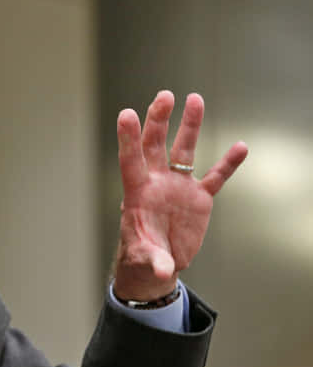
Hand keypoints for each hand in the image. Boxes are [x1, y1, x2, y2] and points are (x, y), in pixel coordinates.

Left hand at [112, 90, 247, 300]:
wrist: (158, 262)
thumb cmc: (142, 256)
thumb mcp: (145, 260)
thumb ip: (154, 261)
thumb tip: (163, 272)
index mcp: (137, 193)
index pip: (130, 160)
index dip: (128, 138)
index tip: (127, 113)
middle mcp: (157, 182)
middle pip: (155, 145)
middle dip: (158, 120)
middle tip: (165, 95)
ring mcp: (178, 187)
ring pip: (184, 151)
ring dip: (190, 126)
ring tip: (195, 98)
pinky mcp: (198, 198)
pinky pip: (215, 177)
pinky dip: (227, 164)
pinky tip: (240, 147)